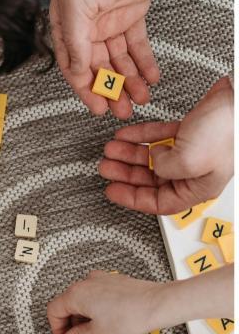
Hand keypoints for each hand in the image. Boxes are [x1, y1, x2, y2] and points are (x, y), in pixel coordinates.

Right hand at [47, 271, 162, 333]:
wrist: (160, 304)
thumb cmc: (132, 315)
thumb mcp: (98, 333)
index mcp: (77, 293)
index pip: (54, 311)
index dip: (58, 331)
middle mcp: (87, 283)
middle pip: (70, 311)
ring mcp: (101, 282)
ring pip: (85, 308)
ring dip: (89, 328)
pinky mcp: (114, 285)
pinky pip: (98, 302)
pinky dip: (99, 317)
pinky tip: (109, 330)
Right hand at [50, 0, 158, 118]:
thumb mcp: (75, 6)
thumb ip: (75, 42)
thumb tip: (78, 72)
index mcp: (68, 28)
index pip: (76, 68)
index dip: (87, 91)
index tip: (99, 108)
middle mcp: (88, 30)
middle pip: (100, 70)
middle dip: (112, 92)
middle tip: (123, 110)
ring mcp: (110, 24)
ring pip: (120, 62)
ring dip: (130, 82)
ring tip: (140, 99)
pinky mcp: (132, 16)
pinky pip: (138, 46)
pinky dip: (145, 63)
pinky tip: (150, 78)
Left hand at [99, 77, 233, 213]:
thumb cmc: (227, 131)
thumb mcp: (188, 161)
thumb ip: (164, 169)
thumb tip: (154, 162)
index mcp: (196, 189)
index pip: (158, 202)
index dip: (132, 198)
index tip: (112, 190)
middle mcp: (194, 173)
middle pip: (151, 179)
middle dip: (125, 173)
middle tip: (106, 167)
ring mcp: (192, 151)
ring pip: (152, 157)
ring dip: (129, 153)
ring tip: (110, 149)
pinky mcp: (190, 131)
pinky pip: (158, 137)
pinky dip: (140, 136)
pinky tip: (125, 135)